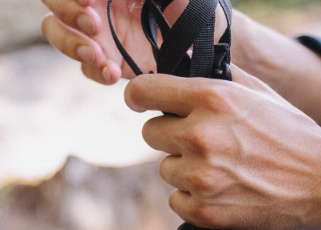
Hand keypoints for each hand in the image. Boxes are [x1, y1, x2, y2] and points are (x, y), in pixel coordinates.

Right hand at [41, 0, 187, 83]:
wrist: (209, 40)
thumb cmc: (189, 4)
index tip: (91, 0)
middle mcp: (94, 4)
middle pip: (54, 4)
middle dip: (66, 12)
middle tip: (93, 25)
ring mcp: (99, 34)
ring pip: (60, 34)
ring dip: (71, 44)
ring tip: (95, 55)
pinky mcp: (110, 63)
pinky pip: (88, 68)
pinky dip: (94, 71)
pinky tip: (111, 73)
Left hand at [126, 67, 320, 229]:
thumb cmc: (297, 137)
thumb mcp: (260, 93)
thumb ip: (217, 79)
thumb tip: (185, 71)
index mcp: (211, 98)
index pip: (141, 91)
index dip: (142, 99)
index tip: (148, 106)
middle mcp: (200, 135)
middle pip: (151, 134)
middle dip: (173, 138)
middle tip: (205, 147)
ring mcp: (201, 177)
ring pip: (166, 170)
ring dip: (186, 172)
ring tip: (224, 174)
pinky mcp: (206, 212)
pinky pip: (177, 202)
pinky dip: (194, 202)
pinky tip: (223, 195)